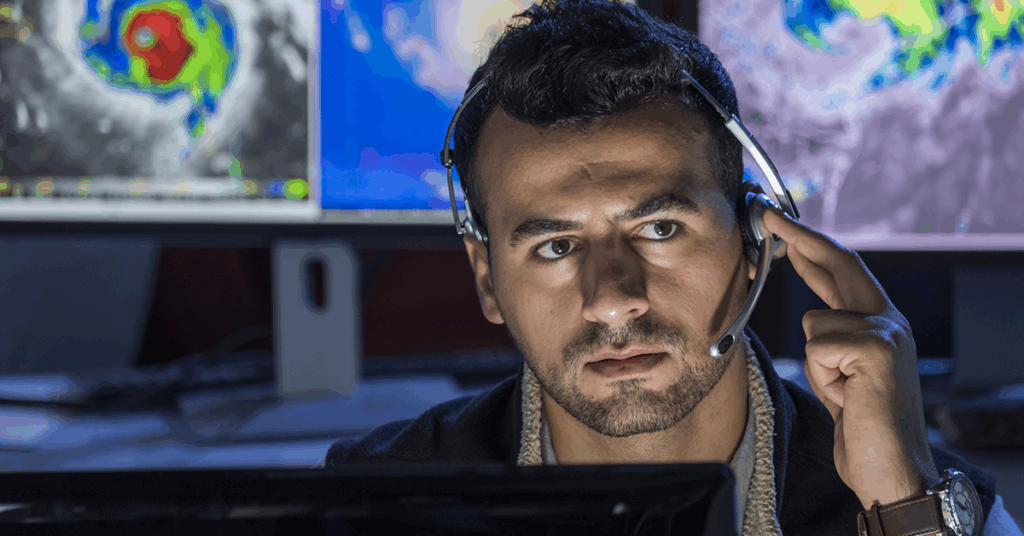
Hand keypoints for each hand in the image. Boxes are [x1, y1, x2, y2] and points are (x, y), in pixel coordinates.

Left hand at [761, 206, 939, 509]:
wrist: (891, 468)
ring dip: (815, 362)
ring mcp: (887, 332)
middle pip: (840, 264)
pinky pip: (818, 347)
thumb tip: (812, 313)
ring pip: (814, 322)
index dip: (812, 248)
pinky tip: (847, 396)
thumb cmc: (863, 427)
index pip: (844, 272)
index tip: (784, 229)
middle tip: (770, 216)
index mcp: (881, 324)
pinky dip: (823, 376)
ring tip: (842, 391)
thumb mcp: (841, 374)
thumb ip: (833, 340)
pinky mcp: (876, 348)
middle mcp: (890, 321)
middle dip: (801, 239)